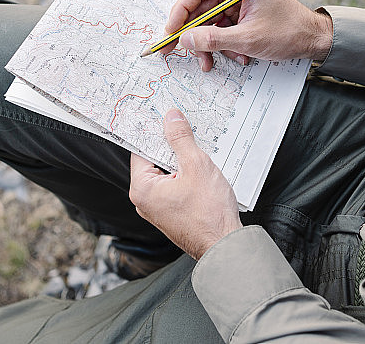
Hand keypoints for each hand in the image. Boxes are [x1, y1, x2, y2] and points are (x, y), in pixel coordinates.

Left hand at [129, 109, 242, 259]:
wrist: (224, 246)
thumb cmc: (209, 214)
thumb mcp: (196, 165)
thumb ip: (180, 138)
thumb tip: (171, 118)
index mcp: (142, 188)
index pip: (141, 149)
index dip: (155, 132)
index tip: (165, 119)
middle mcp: (144, 201)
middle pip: (154, 161)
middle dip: (171, 147)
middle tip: (186, 133)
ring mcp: (158, 209)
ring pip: (167, 174)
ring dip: (181, 162)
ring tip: (198, 154)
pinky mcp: (171, 214)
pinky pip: (174, 187)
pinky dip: (186, 176)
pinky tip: (202, 172)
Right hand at [163, 0, 332, 70]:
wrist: (315, 40)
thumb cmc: (289, 33)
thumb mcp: (248, 39)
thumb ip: (213, 39)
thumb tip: (184, 40)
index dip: (180, 11)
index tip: (170, 32)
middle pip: (200, 7)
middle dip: (192, 33)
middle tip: (173, 51)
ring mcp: (239, 0)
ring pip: (209, 21)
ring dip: (208, 44)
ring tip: (211, 62)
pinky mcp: (242, 13)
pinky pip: (221, 28)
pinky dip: (221, 45)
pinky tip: (233, 56)